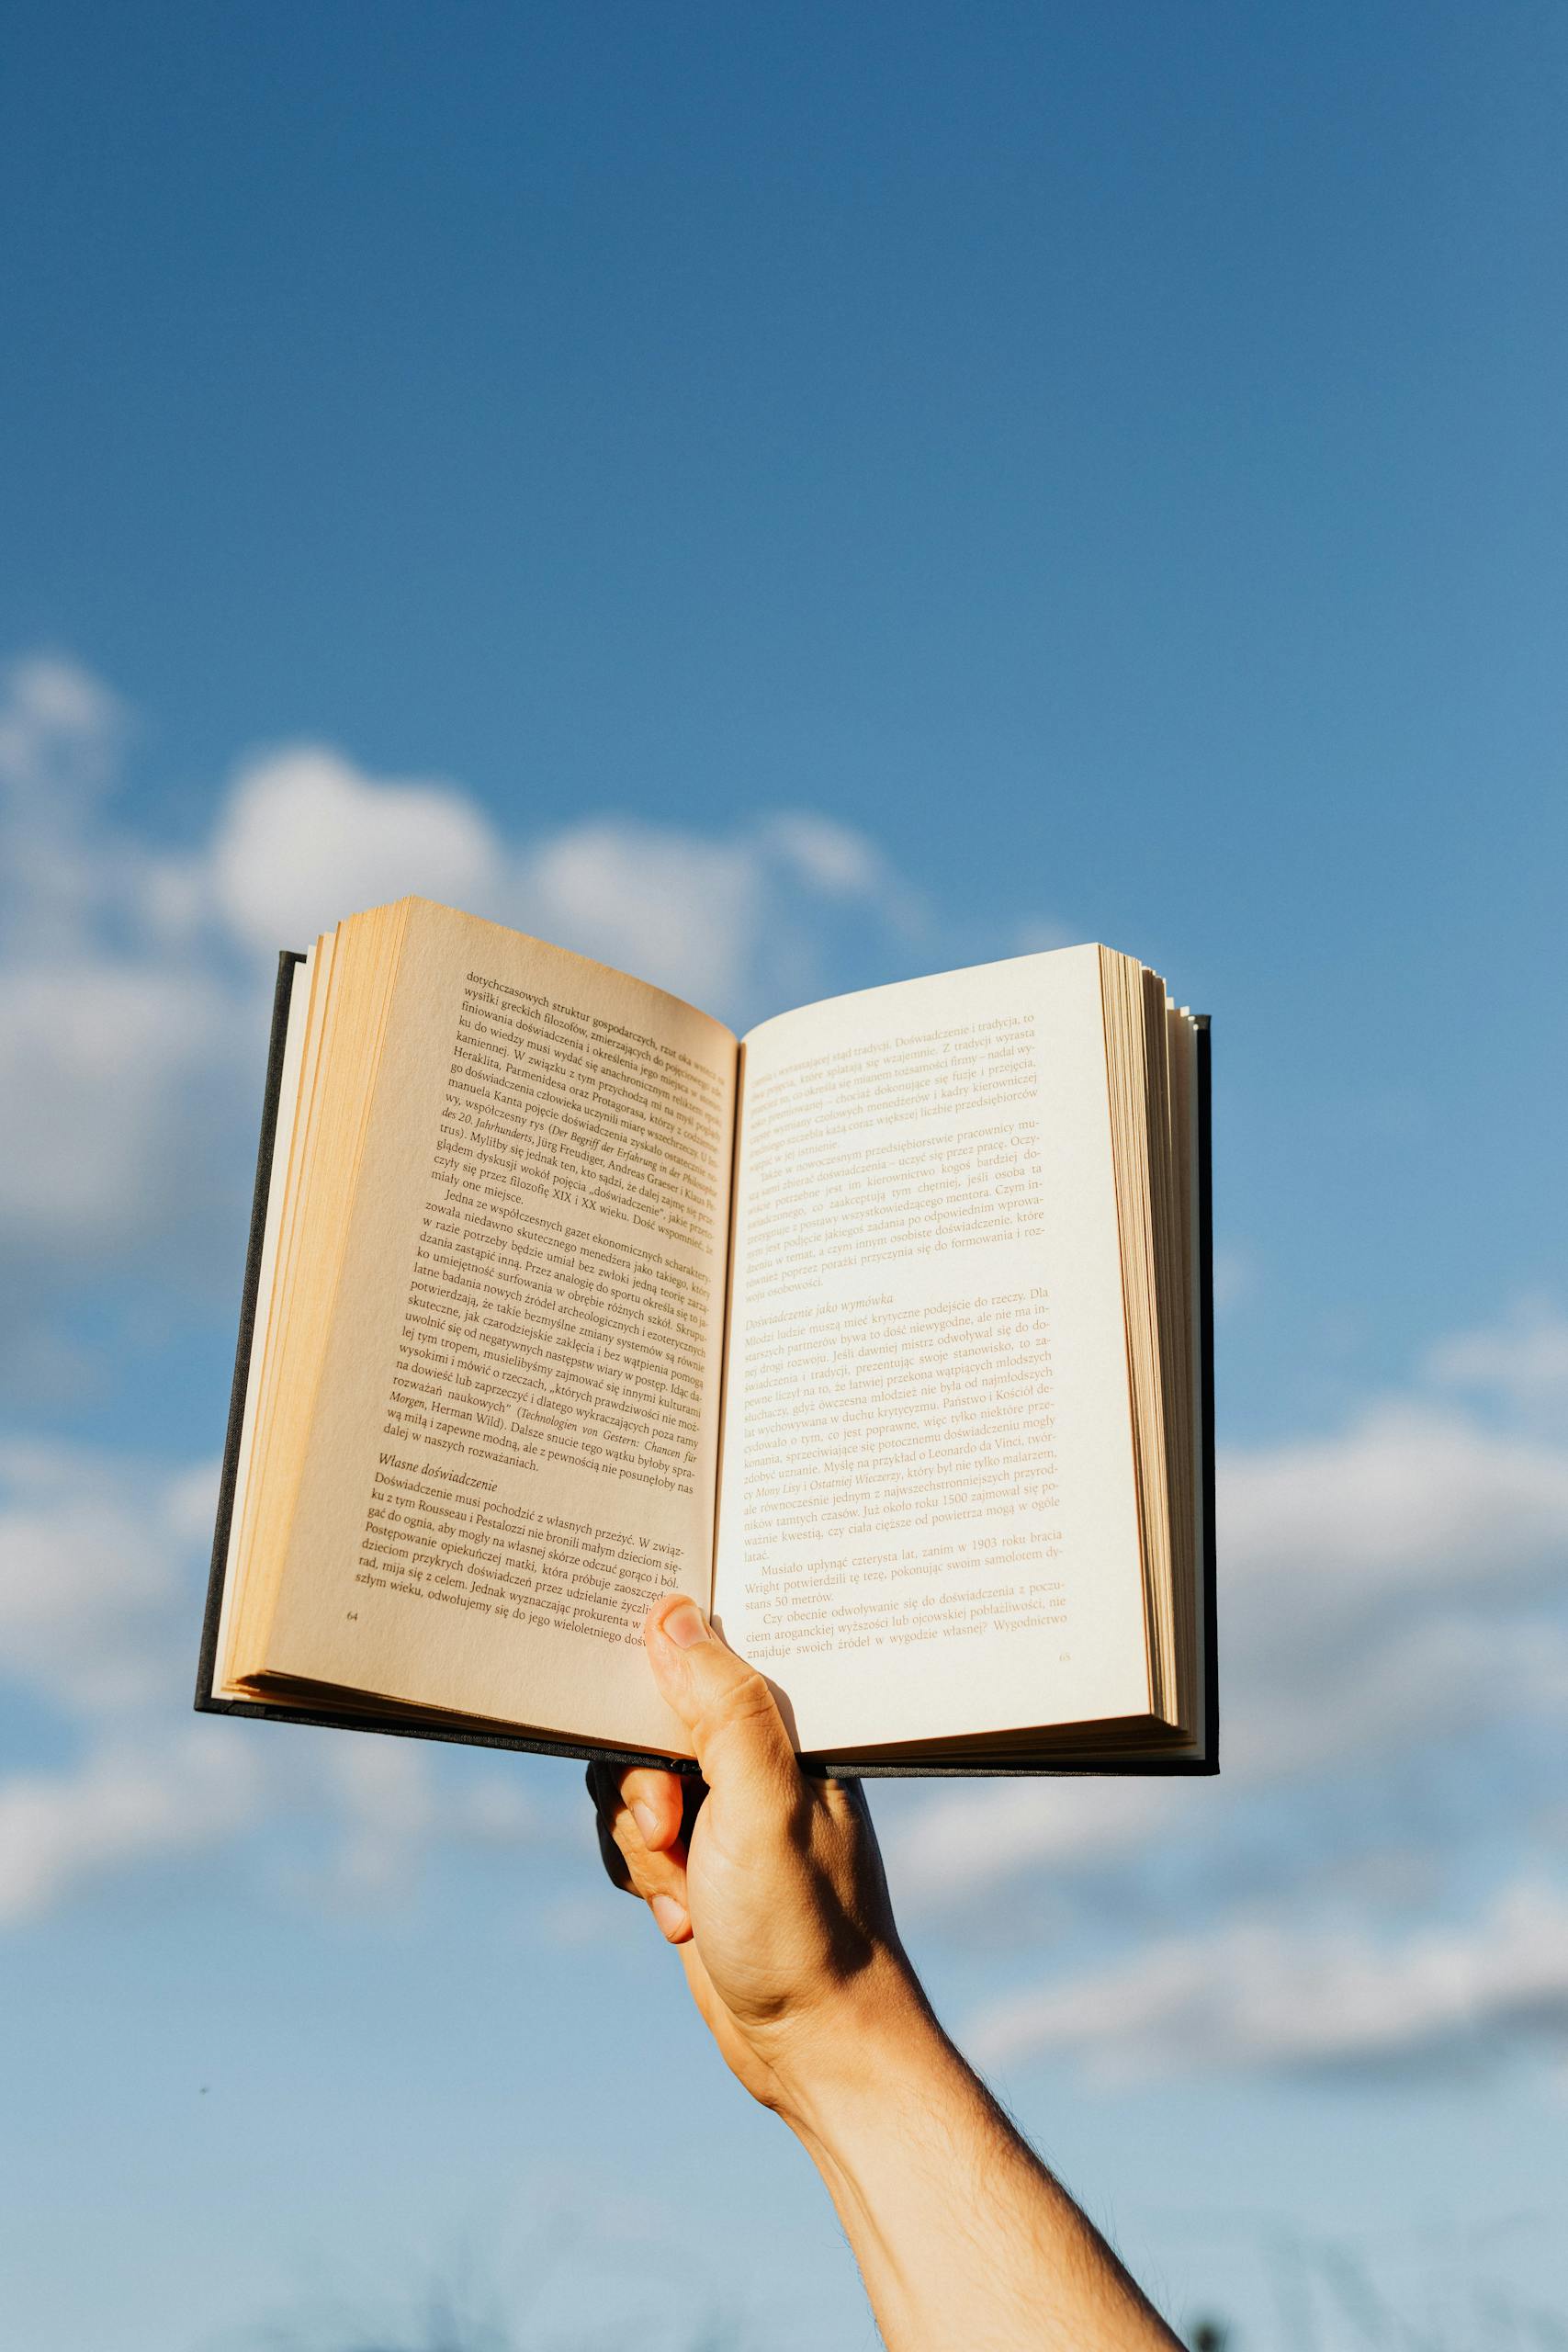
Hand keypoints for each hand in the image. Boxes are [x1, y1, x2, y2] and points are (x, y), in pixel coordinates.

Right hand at [587, 1595, 923, 2119]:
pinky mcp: (703, 1856)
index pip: (704, 1653)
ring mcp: (728, 1807)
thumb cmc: (806, 1927)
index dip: (657, 1681)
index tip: (642, 1728)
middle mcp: (760, 1755)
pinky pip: (632, 1836)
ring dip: (643, 1845)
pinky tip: (687, 1920)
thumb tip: (673, 1614)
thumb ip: (723, 1707)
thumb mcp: (763, 1805)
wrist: (815, 2046)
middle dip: (643, 1786)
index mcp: (791, 1725)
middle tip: (674, 1831)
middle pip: (649, 1719)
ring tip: (692, 1896)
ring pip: (630, 1781)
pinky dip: (644, 1878)